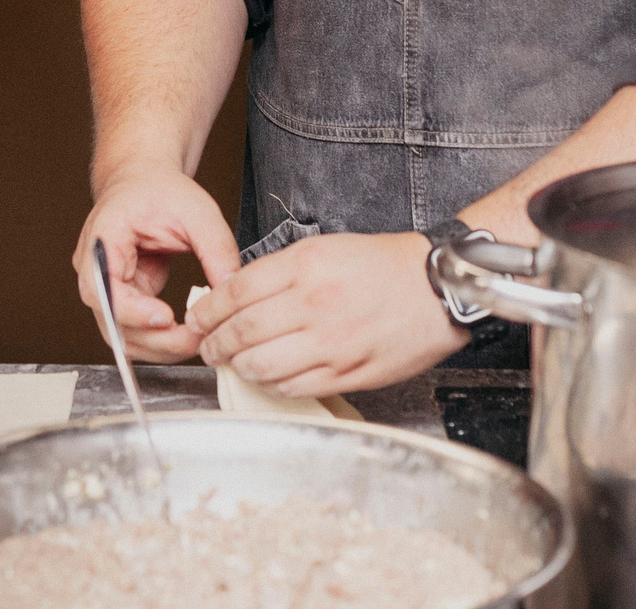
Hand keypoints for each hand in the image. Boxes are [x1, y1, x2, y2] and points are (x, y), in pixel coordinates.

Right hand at [74, 164, 241, 361]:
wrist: (144, 182)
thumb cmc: (161, 190)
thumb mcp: (197, 212)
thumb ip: (216, 249)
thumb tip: (232, 290)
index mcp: (103, 238)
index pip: (103, 288)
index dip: (133, 311)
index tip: (166, 317)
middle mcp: (93, 269)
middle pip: (112, 321)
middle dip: (155, 337)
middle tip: (197, 337)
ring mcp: (105, 288)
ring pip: (122, 335)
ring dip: (159, 345)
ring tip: (198, 338)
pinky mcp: (123, 298)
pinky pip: (136, 330)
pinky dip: (161, 338)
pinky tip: (188, 334)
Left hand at [189, 233, 465, 397]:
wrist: (437, 288)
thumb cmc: (384, 265)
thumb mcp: (326, 248)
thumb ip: (280, 272)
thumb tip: (236, 295)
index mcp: (305, 267)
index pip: (235, 293)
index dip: (207, 311)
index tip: (198, 318)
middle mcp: (313, 305)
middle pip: (241, 332)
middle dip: (213, 344)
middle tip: (207, 347)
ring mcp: (330, 344)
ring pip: (261, 366)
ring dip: (239, 367)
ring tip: (236, 362)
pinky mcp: (347, 373)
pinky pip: (293, 387)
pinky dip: (272, 384)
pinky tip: (269, 375)